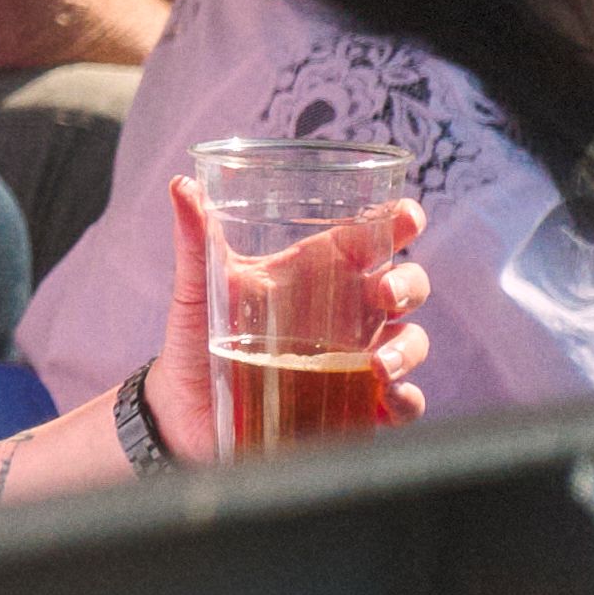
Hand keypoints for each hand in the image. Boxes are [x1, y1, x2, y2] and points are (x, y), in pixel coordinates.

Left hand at [149, 174, 433, 464]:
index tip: (407, 217)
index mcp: (318, 274)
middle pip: (405, 288)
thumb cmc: (198, 338)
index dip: (400, 222)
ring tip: (377, 364)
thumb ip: (195, 240)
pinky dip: (405, 400)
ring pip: (411, 343)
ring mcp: (359, 359)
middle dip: (408, 286)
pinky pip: (403, 402)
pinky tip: (386, 398)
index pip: (373, 240)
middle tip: (385, 294)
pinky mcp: (360, 405)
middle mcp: (348, 314)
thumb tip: (181, 185)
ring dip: (406, 349)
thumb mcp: (198, 288)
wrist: (183, 409)